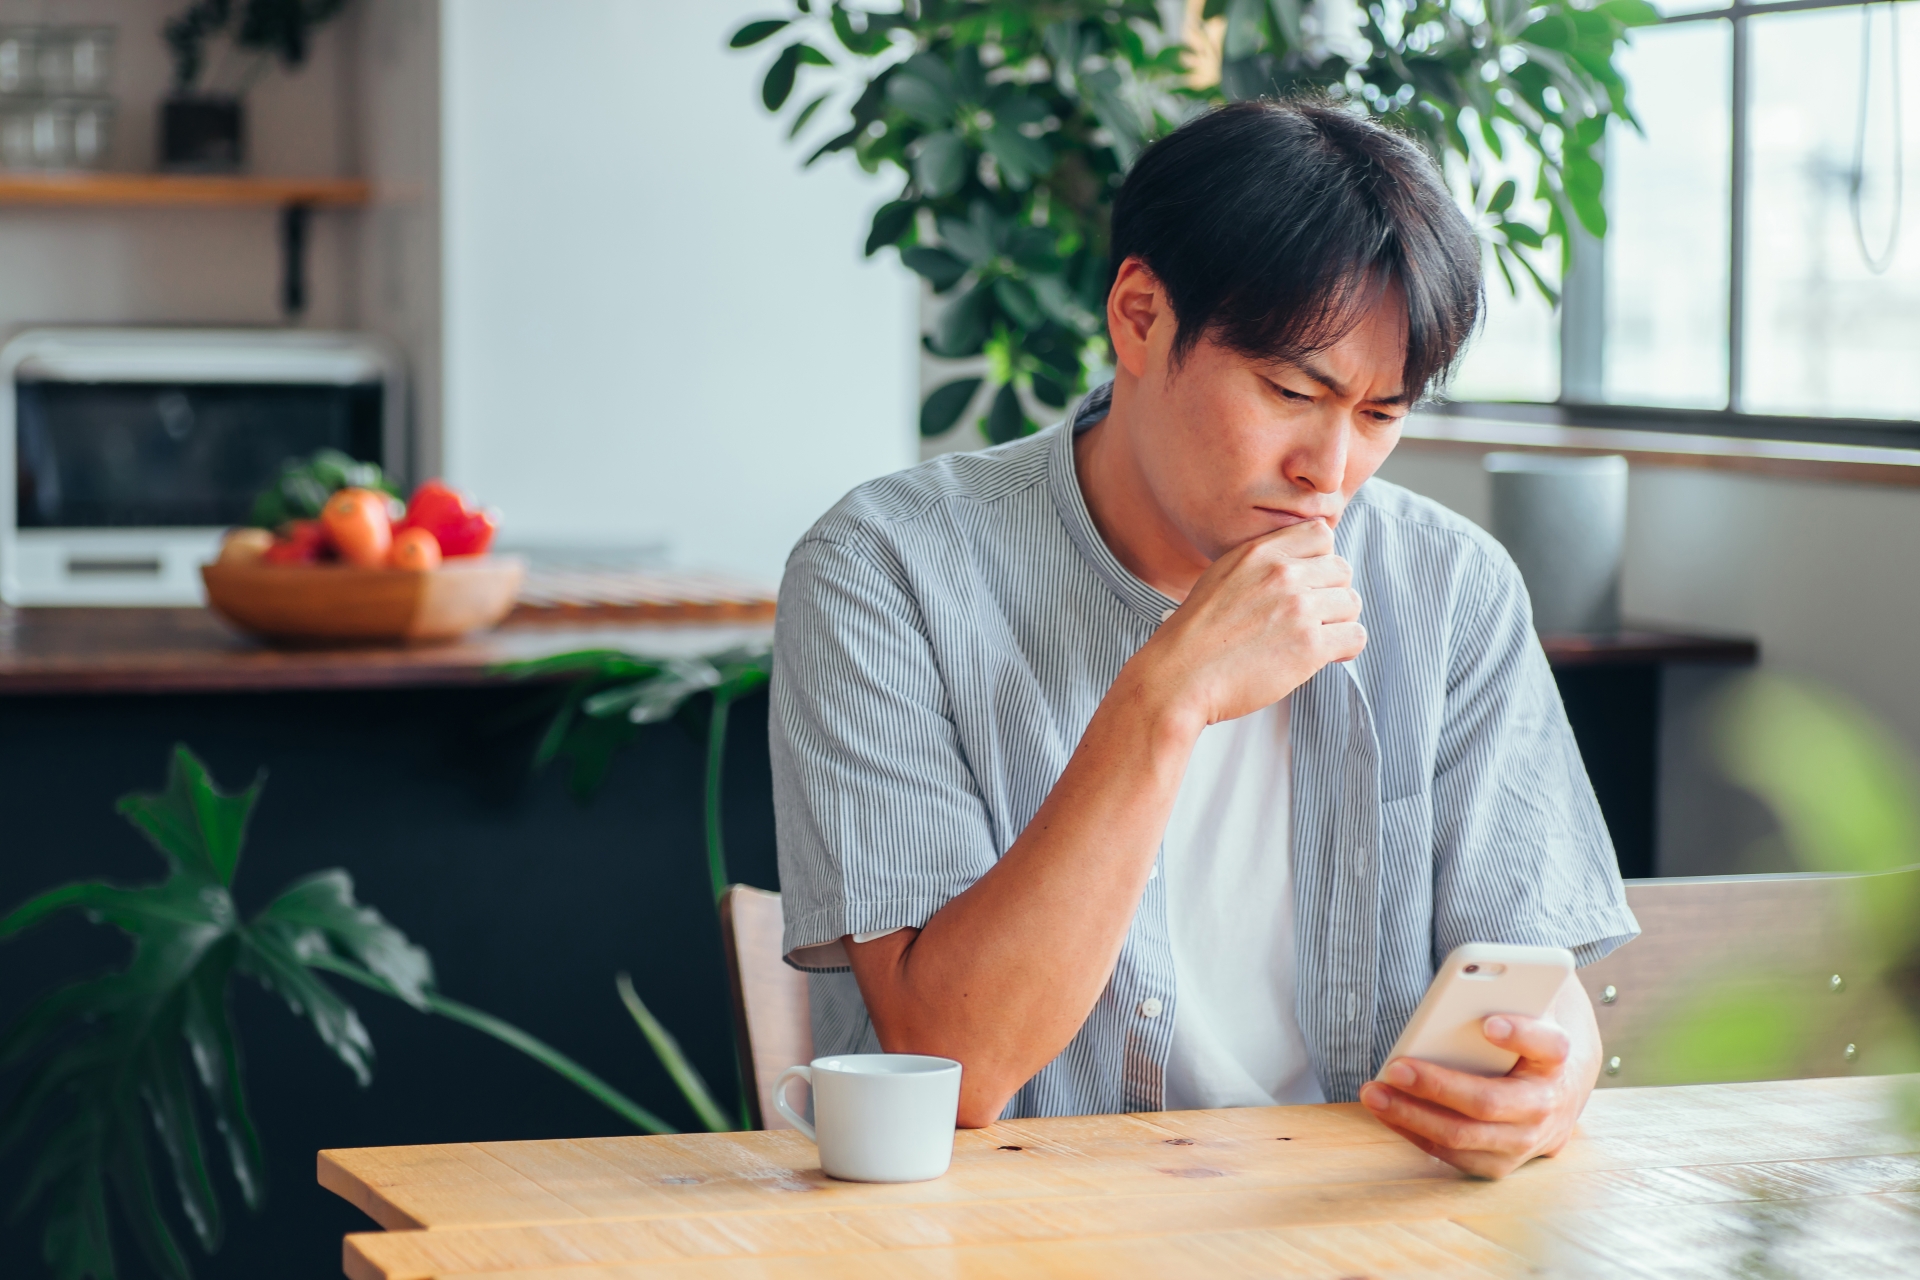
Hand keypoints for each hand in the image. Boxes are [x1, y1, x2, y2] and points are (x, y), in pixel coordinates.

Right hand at [1135, 519, 1364, 727]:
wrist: (1179, 677)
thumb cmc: (1195, 636)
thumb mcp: (1220, 577)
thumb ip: (1259, 564)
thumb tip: (1298, 565)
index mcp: (1258, 552)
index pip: (1321, 534)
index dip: (1319, 560)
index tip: (1307, 583)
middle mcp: (1281, 574)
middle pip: (1341, 569)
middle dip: (1330, 594)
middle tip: (1310, 618)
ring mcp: (1298, 609)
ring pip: (1351, 603)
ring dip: (1338, 622)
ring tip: (1313, 639)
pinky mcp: (1309, 646)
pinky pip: (1355, 636)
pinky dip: (1344, 648)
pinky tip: (1324, 656)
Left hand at [1357, 1011, 1599, 1179]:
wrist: (1555, 1093)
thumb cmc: (1521, 1046)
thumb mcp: (1520, 1018)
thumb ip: (1498, 1003)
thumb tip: (1452, 999)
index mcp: (1556, 1060)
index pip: (1548, 1045)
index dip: (1520, 1035)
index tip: (1488, 1023)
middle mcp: (1546, 1106)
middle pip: (1489, 1102)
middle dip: (1437, 1086)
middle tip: (1395, 1067)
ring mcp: (1525, 1143)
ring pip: (1463, 1136)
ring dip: (1412, 1116)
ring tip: (1374, 1093)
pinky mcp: (1501, 1164)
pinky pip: (1452, 1155)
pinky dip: (1414, 1133)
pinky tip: (1386, 1112)